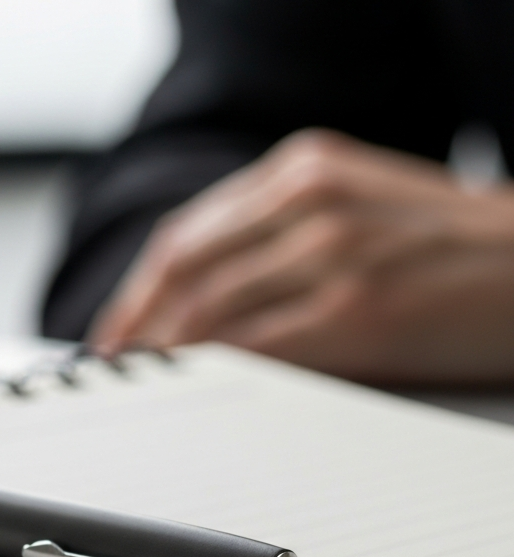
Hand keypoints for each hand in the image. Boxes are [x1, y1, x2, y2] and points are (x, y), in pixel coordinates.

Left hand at [89, 129, 513, 384]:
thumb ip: (277, 240)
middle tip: (111, 366)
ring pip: (211, 307)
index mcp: (301, 170)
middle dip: (134, 324)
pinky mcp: (357, 306)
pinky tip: (192, 387)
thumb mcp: (353, 211)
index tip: (114, 329)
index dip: (136, 289)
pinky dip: (212, 367)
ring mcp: (333, 250)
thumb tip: (199, 306)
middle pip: (184, 268)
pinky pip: (257, 343)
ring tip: (141, 383)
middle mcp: (309, 199)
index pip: (186, 234)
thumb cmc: (444, 246)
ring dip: (164, 351)